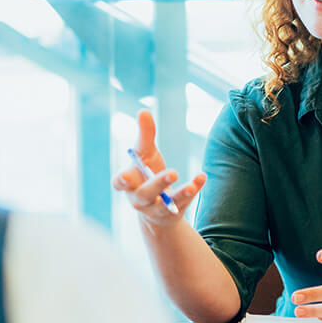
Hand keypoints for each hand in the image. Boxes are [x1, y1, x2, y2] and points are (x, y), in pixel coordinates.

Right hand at [112, 110, 205, 230]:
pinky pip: (185, 202)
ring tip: (191, 187)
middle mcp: (140, 199)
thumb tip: (143, 111)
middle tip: (173, 172)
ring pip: (166, 205)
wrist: (159, 207)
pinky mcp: (174, 211)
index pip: (119, 184)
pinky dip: (194, 189)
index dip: (121, 181)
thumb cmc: (147, 174)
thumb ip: (145, 135)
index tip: (127, 177)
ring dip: (179, 194)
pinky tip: (202, 177)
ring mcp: (157, 208)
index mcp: (129, 183)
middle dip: (157, 184)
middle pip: (145, 194)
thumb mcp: (146, 154)